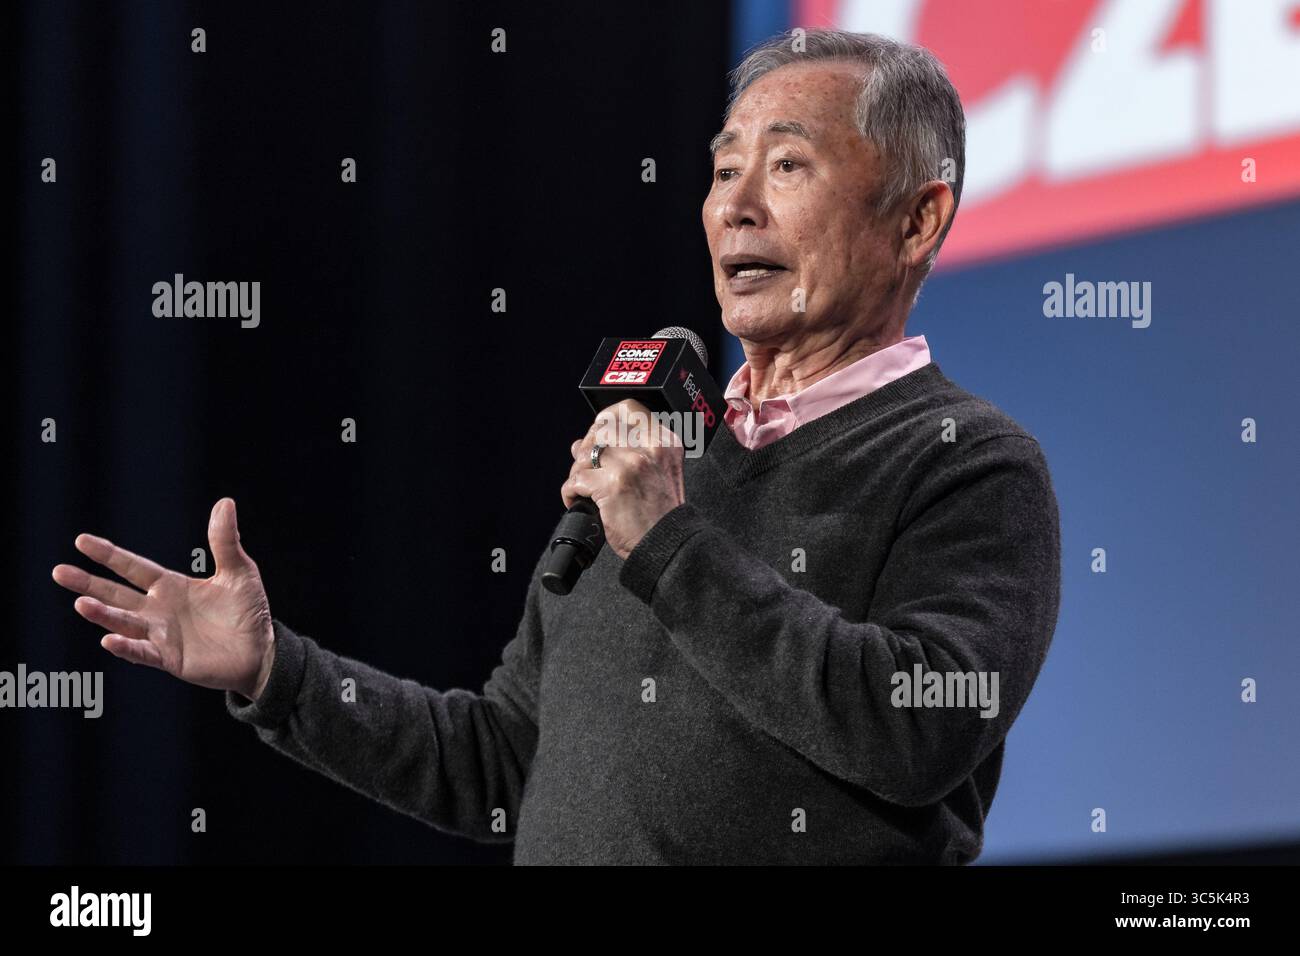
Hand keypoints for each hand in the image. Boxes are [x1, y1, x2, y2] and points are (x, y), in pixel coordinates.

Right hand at [51, 498, 275, 700]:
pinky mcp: (171, 659)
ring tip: (81, 604)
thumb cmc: (247, 611)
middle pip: (117, 594)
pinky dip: (127, 647)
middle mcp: (159, 610)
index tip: (81, 541)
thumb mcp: (239, 571)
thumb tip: (225, 502)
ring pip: (125, 622)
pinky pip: (144, 652)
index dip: (109, 555)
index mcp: (171, 586)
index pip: (133, 567)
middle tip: (59, 572)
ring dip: (103, 615)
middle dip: (89, 584)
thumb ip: (225, 541)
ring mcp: (161, 635)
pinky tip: (109, 640)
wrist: (262, 651)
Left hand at [561, 399, 685, 559]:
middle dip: (588, 447)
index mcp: (665, 442)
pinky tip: (579, 501)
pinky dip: (571, 493)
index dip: (606, 419)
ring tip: (583, 488)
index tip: (597, 435)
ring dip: (577, 471)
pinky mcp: (612, 484)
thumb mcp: (658, 473)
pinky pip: (576, 479)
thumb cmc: (662, 515)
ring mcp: (631, 464)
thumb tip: (582, 443)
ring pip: (586, 452)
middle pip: (602, 428)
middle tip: (586, 467)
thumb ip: (627, 452)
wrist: (667, 544)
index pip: (629, 409)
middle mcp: (650, 448)